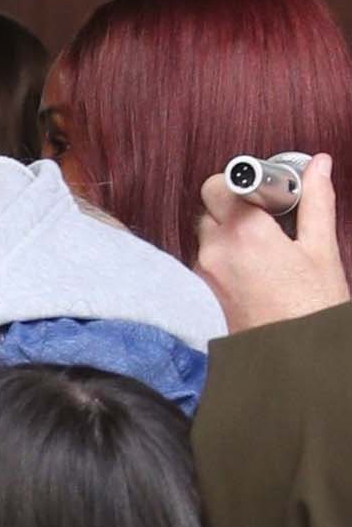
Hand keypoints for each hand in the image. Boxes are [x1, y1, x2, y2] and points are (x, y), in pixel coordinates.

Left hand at [197, 151, 347, 334]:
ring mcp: (206, 275)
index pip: (221, 183)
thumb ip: (316, 201)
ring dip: (231, 227)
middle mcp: (216, 252)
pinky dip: (227, 251)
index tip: (268, 190)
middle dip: (236, 202)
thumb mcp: (321, 249)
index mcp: (244, 234)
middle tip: (271, 214)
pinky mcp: (205, 293)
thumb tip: (318, 165)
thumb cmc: (310, 310)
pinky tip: (257, 263)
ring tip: (267, 242)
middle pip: (211, 205)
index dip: (244, 181)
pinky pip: (208, 257)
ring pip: (207, 232)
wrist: (293, 361)